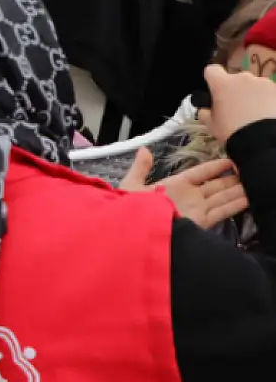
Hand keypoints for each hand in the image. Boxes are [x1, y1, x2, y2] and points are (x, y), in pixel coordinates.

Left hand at [120, 148, 247, 227]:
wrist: (133, 232)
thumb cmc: (130, 208)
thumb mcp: (131, 185)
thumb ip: (140, 168)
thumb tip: (144, 149)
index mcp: (173, 186)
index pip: (198, 173)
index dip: (213, 167)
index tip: (229, 161)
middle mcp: (188, 197)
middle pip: (214, 186)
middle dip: (230, 180)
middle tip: (247, 172)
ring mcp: (196, 210)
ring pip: (221, 198)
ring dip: (236, 191)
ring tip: (252, 184)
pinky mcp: (200, 222)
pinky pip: (221, 212)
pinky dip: (234, 206)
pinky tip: (248, 199)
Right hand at [203, 64, 275, 144]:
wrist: (263, 139)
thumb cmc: (232, 130)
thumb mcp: (210, 124)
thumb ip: (205, 111)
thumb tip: (206, 108)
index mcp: (222, 84)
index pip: (212, 70)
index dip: (212, 79)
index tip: (214, 90)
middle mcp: (243, 78)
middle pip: (236, 79)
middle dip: (236, 90)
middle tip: (237, 108)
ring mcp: (263, 83)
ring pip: (254, 86)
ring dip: (253, 95)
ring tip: (256, 114)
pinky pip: (269, 93)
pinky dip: (268, 100)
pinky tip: (267, 115)